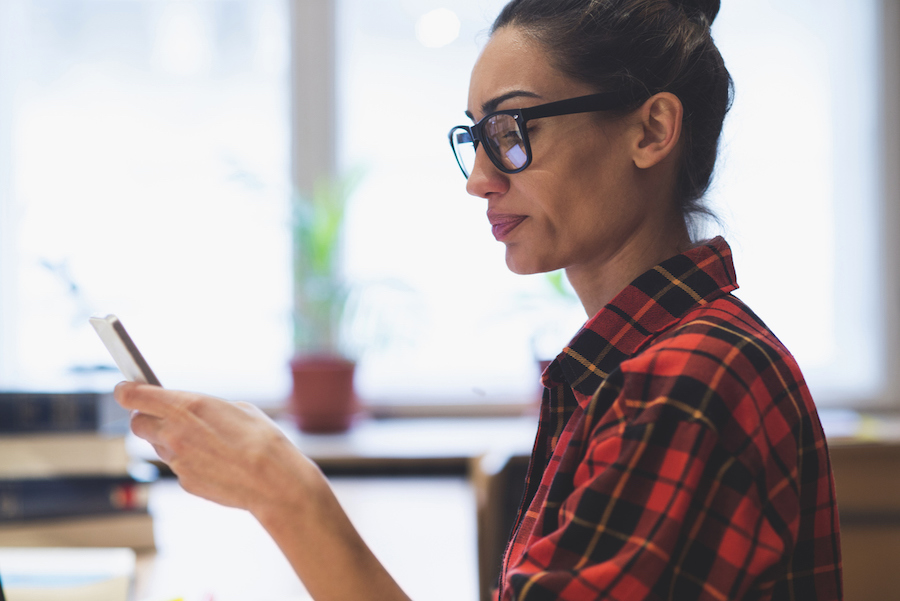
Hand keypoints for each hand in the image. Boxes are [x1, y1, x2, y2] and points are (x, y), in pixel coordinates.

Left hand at [115, 382, 410, 600]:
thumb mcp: (238, 409)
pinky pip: (179, 466)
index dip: (127, 391)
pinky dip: (189, 461)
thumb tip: (194, 413)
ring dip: (170, 440)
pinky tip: (214, 460)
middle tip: (163, 415)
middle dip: (146, 418)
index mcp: (187, 407)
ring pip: (159, 446)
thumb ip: (206, 409)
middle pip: (138, 424)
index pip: (136, 396)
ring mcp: (177, 461)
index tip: (124, 389)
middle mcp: (175, 433)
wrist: (274, 481)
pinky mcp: (185, 482)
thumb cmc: (263, 440)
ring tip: (202, 440)